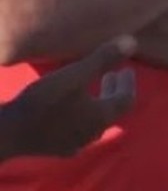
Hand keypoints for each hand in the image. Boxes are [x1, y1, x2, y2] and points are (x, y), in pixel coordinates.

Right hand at [0, 36, 137, 159]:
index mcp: (102, 117)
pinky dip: (84, 114)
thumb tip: (133, 41)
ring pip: (96, 121)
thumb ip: (103, 59)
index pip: (127, 100)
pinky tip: (72, 109)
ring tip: (93, 87)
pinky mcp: (58, 149)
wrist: (8, 133)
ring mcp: (75, 144)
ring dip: (99, 102)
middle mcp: (93, 133)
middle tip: (115, 74)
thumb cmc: (43, 101)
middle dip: (114, 90)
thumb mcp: (73, 75)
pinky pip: (80, 130)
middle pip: (112, 111)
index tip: (127, 69)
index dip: (129, 84)